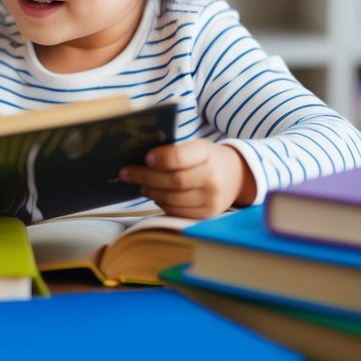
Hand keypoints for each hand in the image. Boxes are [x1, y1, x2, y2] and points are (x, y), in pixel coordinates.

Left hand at [119, 140, 255, 218]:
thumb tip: (140, 159)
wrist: (234, 176)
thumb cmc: (206, 158)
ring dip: (151, 191)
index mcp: (207, 153)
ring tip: (140, 185)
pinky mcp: (207, 214)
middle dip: (145, 177)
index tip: (145, 158)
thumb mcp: (196, 147)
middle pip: (173, 180)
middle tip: (126, 173)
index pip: (180, 157)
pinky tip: (154, 195)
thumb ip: (174, 151)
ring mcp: (211, 199)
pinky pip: (177, 210)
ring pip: (173, 198)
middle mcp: (212, 178)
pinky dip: (162, 203)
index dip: (161, 158)